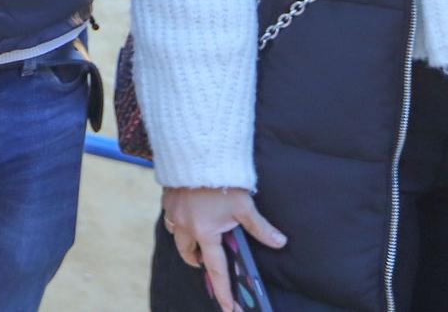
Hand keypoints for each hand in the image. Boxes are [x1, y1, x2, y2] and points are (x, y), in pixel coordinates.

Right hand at [160, 185, 286, 311]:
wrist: (197, 152)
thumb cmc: (222, 180)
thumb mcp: (244, 206)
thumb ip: (260, 227)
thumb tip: (280, 242)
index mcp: (205, 232)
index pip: (216, 268)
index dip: (223, 290)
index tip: (227, 307)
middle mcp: (185, 225)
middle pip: (187, 252)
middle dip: (196, 259)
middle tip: (204, 261)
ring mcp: (174, 211)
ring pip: (174, 233)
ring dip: (184, 240)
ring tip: (194, 237)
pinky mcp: (167, 196)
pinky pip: (170, 215)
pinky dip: (178, 218)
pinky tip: (186, 210)